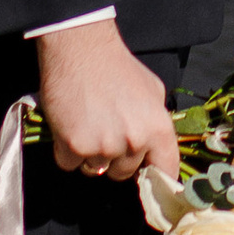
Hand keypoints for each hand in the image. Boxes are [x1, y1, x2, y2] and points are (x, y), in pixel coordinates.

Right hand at [34, 18, 180, 183]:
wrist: (81, 49)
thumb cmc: (117, 66)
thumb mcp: (153, 91)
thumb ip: (155, 123)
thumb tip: (155, 150)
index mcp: (157, 128)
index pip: (166, 170)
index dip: (159, 179)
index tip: (153, 184)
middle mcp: (133, 141)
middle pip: (124, 173)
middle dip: (116, 158)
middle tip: (107, 129)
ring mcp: (102, 146)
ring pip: (96, 170)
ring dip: (90, 154)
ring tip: (89, 122)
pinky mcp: (73, 146)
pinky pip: (69, 164)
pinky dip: (67, 150)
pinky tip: (71, 124)